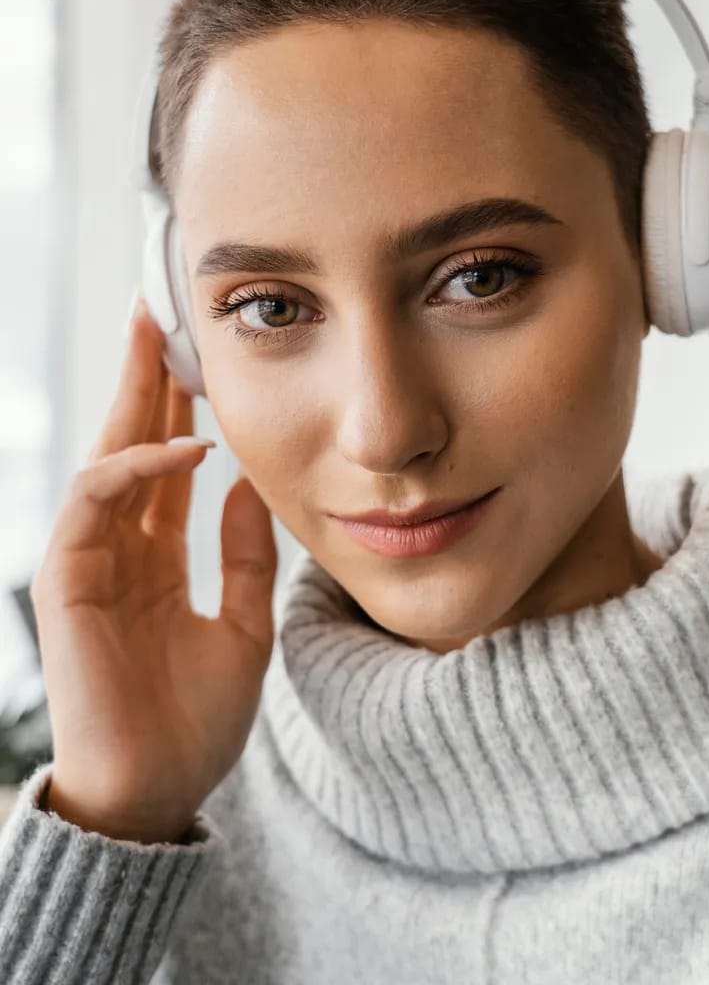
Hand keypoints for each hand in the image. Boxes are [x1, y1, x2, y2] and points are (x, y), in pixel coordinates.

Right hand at [31, 297, 276, 841]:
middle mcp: (118, 549)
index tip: (205, 357)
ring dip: (132, 398)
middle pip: (129, 444)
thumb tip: (247, 486)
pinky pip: (93, 501)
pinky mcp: (65, 578)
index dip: (180, 410)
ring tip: (162, 338)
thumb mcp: (246, 627)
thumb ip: (246, 557)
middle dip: (145, 378)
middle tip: (163, 311)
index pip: (163, 466)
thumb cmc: (196, 723)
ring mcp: (88, 560)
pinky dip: (135, 467)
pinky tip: (186, 445)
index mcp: (155, 560)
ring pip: (105, 456)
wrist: (157, 792)